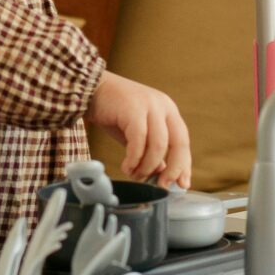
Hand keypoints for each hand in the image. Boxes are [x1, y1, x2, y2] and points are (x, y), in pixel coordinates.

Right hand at [89, 73, 191, 189]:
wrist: (90, 89)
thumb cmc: (113, 112)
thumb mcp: (137, 134)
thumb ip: (150, 150)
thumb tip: (161, 173)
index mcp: (168, 111)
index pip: (183, 141)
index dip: (184, 165)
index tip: (182, 183)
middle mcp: (163, 106)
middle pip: (178, 143)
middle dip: (172, 169)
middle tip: (161, 185)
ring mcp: (149, 106)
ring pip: (159, 145)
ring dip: (148, 166)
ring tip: (135, 174)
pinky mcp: (133, 109)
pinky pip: (139, 140)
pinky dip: (134, 158)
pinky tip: (127, 166)